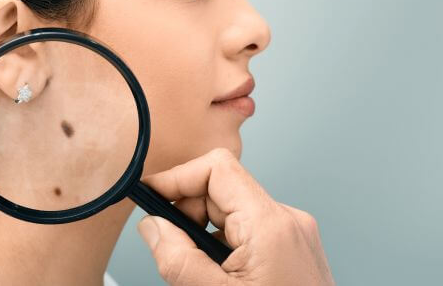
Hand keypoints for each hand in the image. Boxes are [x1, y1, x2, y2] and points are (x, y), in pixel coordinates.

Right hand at [137, 148, 334, 285]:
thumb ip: (177, 258)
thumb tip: (152, 227)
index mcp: (270, 225)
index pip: (217, 168)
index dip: (177, 178)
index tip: (150, 197)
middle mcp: (287, 221)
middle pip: (220, 190)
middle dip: (185, 213)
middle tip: (169, 247)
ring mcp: (292, 235)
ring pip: (230, 212)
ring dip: (201, 232)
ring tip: (198, 272)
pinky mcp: (291, 249)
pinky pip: (245, 231)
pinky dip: (221, 246)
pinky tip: (218, 276)